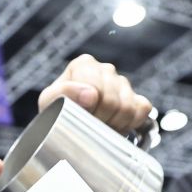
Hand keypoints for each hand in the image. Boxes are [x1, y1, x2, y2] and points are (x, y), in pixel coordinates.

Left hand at [38, 54, 152, 133]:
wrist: (66, 122)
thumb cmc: (56, 110)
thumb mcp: (49, 101)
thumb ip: (63, 93)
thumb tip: (91, 95)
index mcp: (84, 65)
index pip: (96, 89)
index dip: (90, 110)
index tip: (80, 118)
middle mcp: (105, 70)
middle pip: (112, 101)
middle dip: (101, 119)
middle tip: (89, 126)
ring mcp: (122, 83)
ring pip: (128, 107)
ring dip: (114, 124)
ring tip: (100, 127)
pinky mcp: (136, 97)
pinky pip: (142, 110)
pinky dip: (131, 122)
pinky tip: (115, 126)